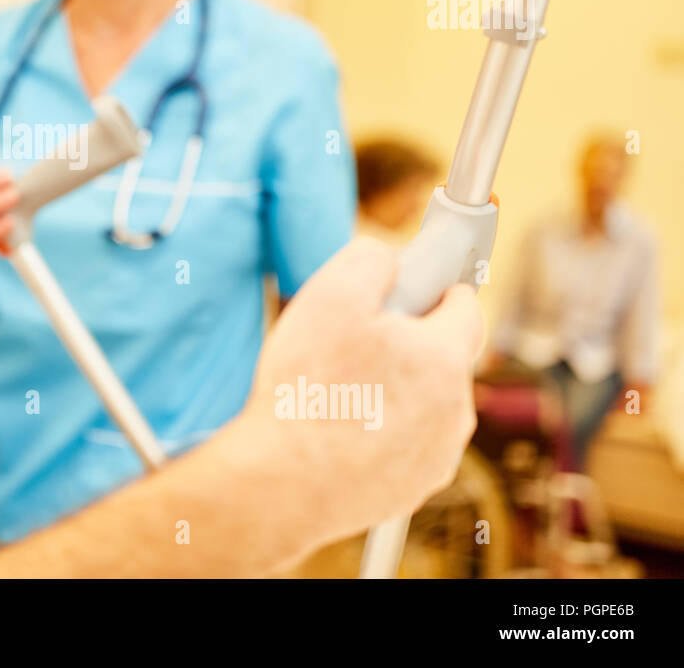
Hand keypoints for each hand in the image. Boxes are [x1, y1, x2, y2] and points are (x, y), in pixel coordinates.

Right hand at [235, 236, 482, 549]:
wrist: (282, 483)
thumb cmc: (306, 391)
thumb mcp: (330, 295)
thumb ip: (372, 260)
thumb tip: (392, 260)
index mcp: (444, 357)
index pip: (465, 305)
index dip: (435, 288)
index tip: (407, 288)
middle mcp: (455, 409)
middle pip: (444, 355)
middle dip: (409, 341)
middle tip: (354, 342)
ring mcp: (437, 454)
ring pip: (427, 402)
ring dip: (397, 389)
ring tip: (339, 394)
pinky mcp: (414, 488)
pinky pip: (408, 443)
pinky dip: (383, 432)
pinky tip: (341, 431)